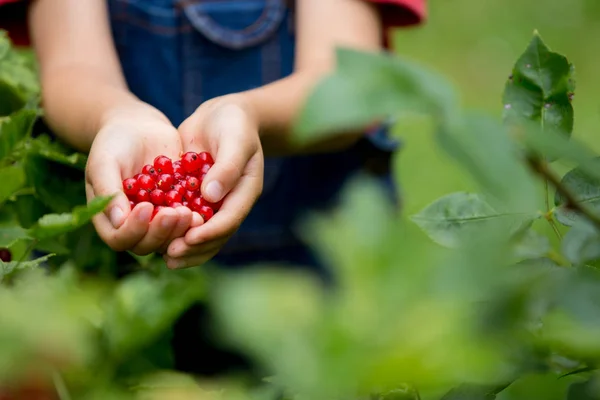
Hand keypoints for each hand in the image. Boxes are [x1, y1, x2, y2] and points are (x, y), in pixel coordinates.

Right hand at [86, 107, 193, 254]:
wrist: (140, 128)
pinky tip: (204, 208)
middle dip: (162, 232)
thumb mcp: (104, 161)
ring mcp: (157, 221)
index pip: (119, 239)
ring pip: (170, 239)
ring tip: (192, 213)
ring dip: (181, 230)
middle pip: (147, 244)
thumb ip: (107, 189)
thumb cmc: (114, 143)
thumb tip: (119, 220)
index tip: (145, 206)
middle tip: (176, 213)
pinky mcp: (177, 210)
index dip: (133, 230)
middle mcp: (134, 227)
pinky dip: (195, 218)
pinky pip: (187, 222)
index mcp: (110, 220)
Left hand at [163, 95, 263, 268]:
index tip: (190, 238)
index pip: (229, 218)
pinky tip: (157, 242)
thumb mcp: (234, 139)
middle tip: (171, 254)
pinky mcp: (196, 198)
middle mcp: (230, 203)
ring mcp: (214, 203)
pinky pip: (188, 220)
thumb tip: (211, 196)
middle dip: (194, 246)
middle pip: (216, 234)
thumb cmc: (234, 123)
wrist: (223, 114)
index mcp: (245, 191)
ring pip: (202, 233)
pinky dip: (174, 232)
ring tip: (165, 257)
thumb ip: (227, 166)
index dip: (210, 232)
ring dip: (185, 247)